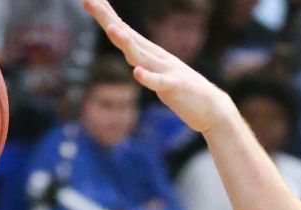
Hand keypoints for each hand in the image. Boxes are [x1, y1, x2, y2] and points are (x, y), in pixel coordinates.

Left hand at [83, 0, 233, 133]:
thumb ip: (146, 65)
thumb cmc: (184, 93)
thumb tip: (132, 60)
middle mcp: (156, 57)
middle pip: (127, 36)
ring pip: (141, 56)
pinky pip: (159, 83)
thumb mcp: (159, 75)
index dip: (107, 16)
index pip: (124, 31)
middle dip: (107, 19)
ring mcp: (166, 71)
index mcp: (151, 54)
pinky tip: (137, 73)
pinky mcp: (175, 88)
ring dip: (125, 43)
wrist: (212, 108)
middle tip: (88, 1)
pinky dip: (148, 78)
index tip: (90, 0)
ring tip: (111, 29)